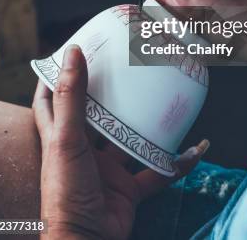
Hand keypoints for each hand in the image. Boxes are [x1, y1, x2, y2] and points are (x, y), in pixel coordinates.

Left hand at [33, 45, 207, 239]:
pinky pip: (157, 172)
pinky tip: (195, 149)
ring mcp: (106, 170)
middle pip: (96, 115)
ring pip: (130, 140)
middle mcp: (83, 151)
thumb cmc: (66, 194)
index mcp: (61, 138)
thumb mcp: (67, 139)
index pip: (51, 101)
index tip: (70, 53)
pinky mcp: (128, 189)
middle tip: (128, 68)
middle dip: (110, 94)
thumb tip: (73, 52)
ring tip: (166, 100)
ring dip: (148, 125)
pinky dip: (177, 163)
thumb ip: (72, 97)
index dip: (55, 77)